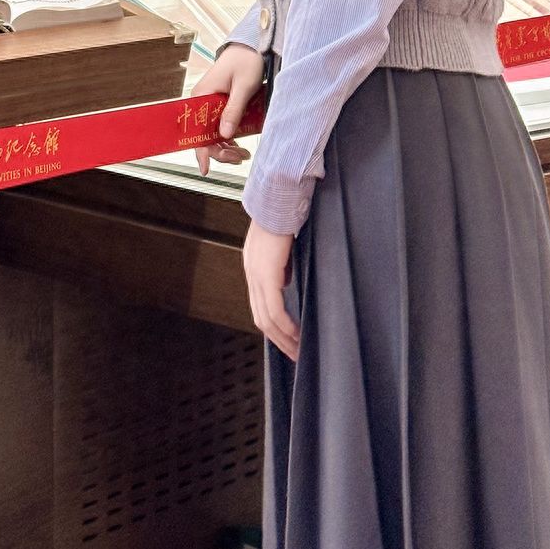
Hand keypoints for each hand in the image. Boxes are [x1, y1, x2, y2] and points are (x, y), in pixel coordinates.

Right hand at [190, 43, 265, 175]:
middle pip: (206, 135)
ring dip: (227, 146)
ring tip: (244, 154)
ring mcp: (210, 103)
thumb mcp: (244, 87)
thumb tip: (225, 135)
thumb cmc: (247, 61)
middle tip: (241, 158)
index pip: (197, 130)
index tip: (206, 170)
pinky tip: (240, 145)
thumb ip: (234, 110)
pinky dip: (229, 137)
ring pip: (214, 133)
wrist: (251, 46)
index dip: (201, 151)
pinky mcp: (220, 104)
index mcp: (202, 97)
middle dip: (221, 151)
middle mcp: (202, 102)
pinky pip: (220, 126)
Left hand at [243, 219, 299, 361]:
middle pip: (260, 317)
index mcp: (254, 264)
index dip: (272, 324)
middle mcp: (252, 272)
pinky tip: (295, 334)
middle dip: (278, 340)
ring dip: (282, 338)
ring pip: (266, 318)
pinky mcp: (267, 274)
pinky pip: (274, 309)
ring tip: (297, 350)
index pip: (260, 303)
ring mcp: (257, 274)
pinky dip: (285, 326)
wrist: (279, 195)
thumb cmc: (284, 211)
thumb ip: (281, 264)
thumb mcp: (281, 244)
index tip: (287, 338)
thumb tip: (286, 282)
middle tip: (293, 353)